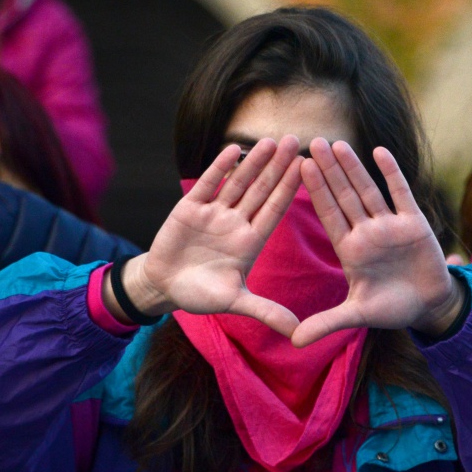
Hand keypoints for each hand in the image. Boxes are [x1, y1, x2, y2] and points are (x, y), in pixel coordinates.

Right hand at [106, 136, 302, 336]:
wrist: (165, 286)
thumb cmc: (201, 294)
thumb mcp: (234, 302)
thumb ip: (265, 311)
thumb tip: (298, 331)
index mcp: (251, 241)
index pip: (275, 210)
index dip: (290, 190)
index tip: (307, 169)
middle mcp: (237, 223)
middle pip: (261, 190)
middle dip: (277, 167)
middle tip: (294, 141)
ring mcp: (215, 213)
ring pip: (238, 182)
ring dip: (253, 162)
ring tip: (270, 140)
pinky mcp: (190, 207)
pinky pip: (207, 184)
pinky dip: (220, 168)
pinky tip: (234, 150)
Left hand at [292, 139, 464, 346]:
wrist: (429, 306)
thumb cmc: (392, 308)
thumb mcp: (357, 314)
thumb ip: (327, 323)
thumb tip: (293, 341)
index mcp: (349, 249)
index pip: (328, 215)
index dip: (315, 192)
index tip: (299, 168)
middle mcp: (366, 232)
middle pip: (343, 196)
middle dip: (328, 171)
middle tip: (311, 143)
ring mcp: (389, 225)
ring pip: (368, 190)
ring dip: (353, 167)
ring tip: (337, 143)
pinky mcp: (414, 223)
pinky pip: (401, 194)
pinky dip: (391, 174)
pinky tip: (379, 152)